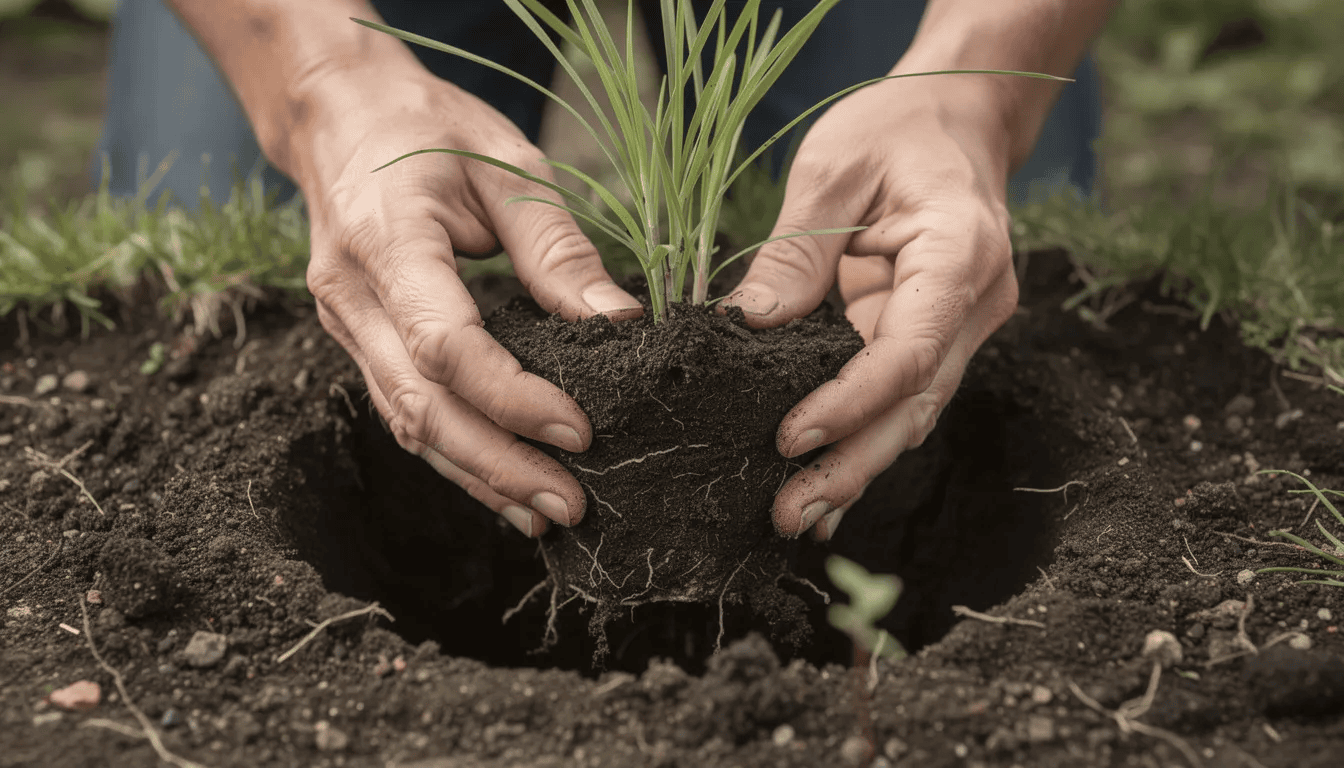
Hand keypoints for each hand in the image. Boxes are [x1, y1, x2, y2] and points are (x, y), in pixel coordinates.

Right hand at [297, 70, 641, 537]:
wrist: (336, 114)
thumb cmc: (427, 126)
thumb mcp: (506, 164)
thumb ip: (559, 249)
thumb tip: (621, 326)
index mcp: (384, 240)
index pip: (443, 345)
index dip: (511, 397)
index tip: (580, 430)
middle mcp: (351, 297)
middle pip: (422, 407)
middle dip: (499, 466)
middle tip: (572, 505)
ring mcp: (347, 326)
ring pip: (409, 424)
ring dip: (479, 476)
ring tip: (547, 513)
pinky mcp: (360, 342)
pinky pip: (405, 412)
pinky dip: (456, 456)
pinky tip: (504, 487)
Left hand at [723, 76, 1019, 540]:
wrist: (959, 117)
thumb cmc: (898, 129)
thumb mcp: (835, 169)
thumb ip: (797, 251)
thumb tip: (747, 326)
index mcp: (958, 255)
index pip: (907, 352)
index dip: (848, 404)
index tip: (788, 437)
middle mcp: (974, 305)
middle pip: (914, 406)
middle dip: (851, 467)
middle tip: (787, 514)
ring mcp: (961, 328)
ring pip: (910, 415)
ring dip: (856, 467)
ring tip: (795, 515)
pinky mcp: (934, 337)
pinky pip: (898, 399)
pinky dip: (860, 438)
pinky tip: (820, 483)